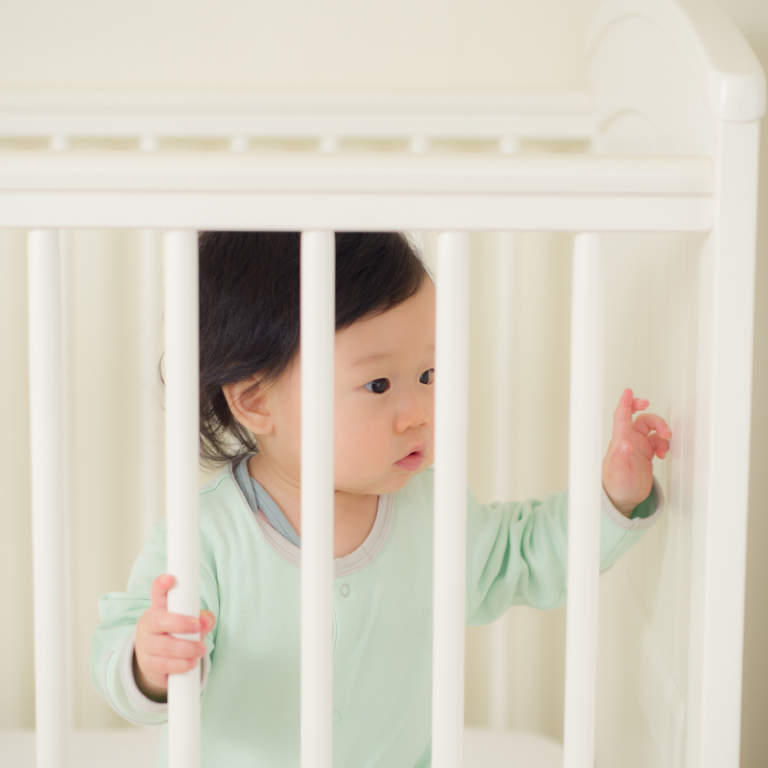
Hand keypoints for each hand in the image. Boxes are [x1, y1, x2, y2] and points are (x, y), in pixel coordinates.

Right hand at [134, 574, 215, 701]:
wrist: (156, 661)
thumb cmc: (176, 634)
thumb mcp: (190, 623)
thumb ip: (202, 619)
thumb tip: (207, 620)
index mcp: (159, 609)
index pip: (158, 594)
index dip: (162, 585)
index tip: (170, 578)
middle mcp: (149, 624)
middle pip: (160, 621)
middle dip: (182, 623)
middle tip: (198, 627)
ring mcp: (146, 645)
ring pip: (166, 646)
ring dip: (188, 648)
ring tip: (201, 649)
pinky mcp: (148, 664)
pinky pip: (165, 665)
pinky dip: (182, 664)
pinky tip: (192, 663)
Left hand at [602, 388, 670, 516]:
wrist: (623, 498)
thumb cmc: (616, 486)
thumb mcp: (617, 474)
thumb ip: (619, 459)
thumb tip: (625, 445)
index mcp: (619, 441)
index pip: (621, 417)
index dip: (625, 404)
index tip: (629, 391)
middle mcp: (628, 440)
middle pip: (641, 419)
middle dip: (655, 418)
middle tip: (664, 429)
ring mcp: (637, 446)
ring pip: (652, 429)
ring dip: (662, 432)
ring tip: (665, 444)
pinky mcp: (645, 453)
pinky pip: (658, 440)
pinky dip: (664, 444)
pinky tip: (663, 453)